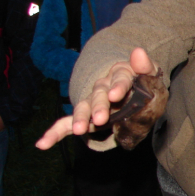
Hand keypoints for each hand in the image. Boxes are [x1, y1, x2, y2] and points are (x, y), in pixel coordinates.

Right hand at [36, 47, 159, 149]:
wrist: (135, 92)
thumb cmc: (145, 85)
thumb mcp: (152, 76)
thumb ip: (146, 67)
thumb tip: (138, 51)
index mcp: (120, 74)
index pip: (119, 78)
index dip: (118, 87)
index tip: (114, 95)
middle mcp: (103, 86)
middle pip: (98, 94)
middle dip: (98, 105)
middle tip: (100, 118)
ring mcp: (92, 101)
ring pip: (83, 107)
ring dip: (80, 118)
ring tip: (80, 130)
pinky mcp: (85, 116)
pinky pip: (66, 123)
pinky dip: (55, 133)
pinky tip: (42, 144)